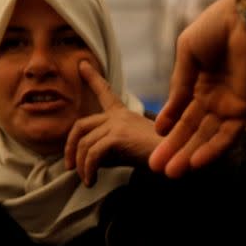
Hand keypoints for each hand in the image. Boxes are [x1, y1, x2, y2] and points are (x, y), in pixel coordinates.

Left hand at [64, 61, 161, 185]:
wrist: (176, 160)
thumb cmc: (157, 158)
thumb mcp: (128, 150)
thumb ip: (108, 150)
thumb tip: (85, 161)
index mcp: (124, 114)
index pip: (105, 93)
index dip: (93, 78)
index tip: (82, 64)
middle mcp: (119, 115)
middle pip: (80, 125)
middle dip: (70, 147)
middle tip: (69, 166)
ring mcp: (118, 124)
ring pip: (85, 144)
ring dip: (81, 165)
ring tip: (86, 179)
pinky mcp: (118, 136)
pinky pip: (93, 154)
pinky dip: (88, 170)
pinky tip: (92, 181)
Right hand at [149, 0, 245, 177]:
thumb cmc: (216, 27)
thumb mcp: (187, 53)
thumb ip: (180, 84)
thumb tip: (168, 112)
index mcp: (201, 81)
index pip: (183, 110)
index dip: (170, 125)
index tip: (154, 139)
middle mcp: (216, 96)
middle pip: (193, 129)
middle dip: (175, 148)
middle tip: (156, 167)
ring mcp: (231, 104)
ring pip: (208, 136)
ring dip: (189, 155)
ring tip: (170, 173)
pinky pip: (228, 135)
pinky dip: (212, 150)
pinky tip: (194, 163)